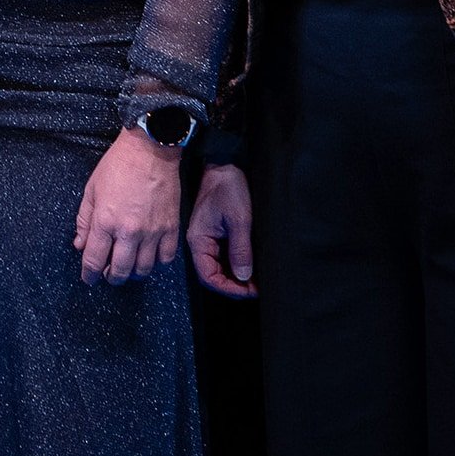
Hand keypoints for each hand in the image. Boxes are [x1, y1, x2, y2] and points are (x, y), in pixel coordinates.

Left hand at [74, 126, 183, 285]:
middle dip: (111, 277)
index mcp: (105, 222)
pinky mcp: (170, 228)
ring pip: (143, 269)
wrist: (149, 151)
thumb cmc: (117, 166)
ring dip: (133, 273)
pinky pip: (165, 258)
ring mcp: (152, 232)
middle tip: (108, 274)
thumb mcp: (91, 190)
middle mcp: (128, 232)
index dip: (89, 274)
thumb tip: (80, 244)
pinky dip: (156, 262)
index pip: (94, 260)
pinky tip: (150, 256)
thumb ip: (83, 220)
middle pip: (119, 271)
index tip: (89, 279)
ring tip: (128, 267)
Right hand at [187, 163, 256, 298]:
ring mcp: (207, 238)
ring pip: (219, 267)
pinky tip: (250, 266)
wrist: (225, 164)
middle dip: (234, 285)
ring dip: (236, 276)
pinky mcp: (215, 233)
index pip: (208, 276)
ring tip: (256, 280)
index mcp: (198, 240)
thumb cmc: (229, 188)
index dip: (228, 288)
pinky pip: (223, 256)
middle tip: (256, 288)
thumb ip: (240, 249)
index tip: (249, 291)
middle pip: (213, 275)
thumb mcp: (239, 219)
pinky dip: (236, 264)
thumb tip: (244, 276)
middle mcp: (199, 242)